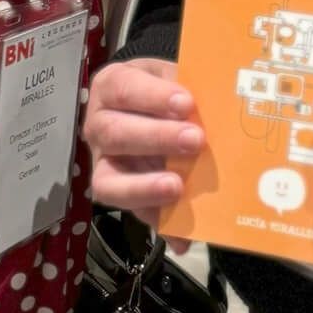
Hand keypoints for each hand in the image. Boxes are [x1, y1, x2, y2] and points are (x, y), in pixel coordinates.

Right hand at [83, 56, 204, 224]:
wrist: (155, 105)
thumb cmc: (163, 88)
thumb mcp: (171, 76)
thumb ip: (186, 86)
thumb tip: (214, 102)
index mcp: (111, 87)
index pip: (124, 89)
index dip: (153, 97)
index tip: (186, 103)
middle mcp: (98, 126)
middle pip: (115, 134)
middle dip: (156, 138)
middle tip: (195, 140)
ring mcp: (103, 164)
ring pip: (109, 181)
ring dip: (145, 187)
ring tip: (177, 188)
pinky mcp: (119, 195)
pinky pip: (133, 213)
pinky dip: (159, 224)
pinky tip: (182, 237)